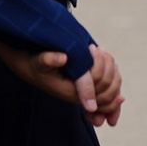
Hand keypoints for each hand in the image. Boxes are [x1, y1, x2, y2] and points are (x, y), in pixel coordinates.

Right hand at [0, 38, 122, 125]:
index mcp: (72, 92)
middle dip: (108, 65)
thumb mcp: (38, 61)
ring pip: (112, 90)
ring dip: (112, 70)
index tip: (92, 46)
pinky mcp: (88, 93)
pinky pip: (109, 95)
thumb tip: (62, 58)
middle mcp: (81, 98)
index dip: (100, 63)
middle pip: (108, 87)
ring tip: (104, 53)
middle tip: (99, 47)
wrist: (31, 71)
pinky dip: (115, 84)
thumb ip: (47, 60)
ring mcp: (86, 97)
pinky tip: (115, 69)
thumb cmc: (35, 65)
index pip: (98, 81)